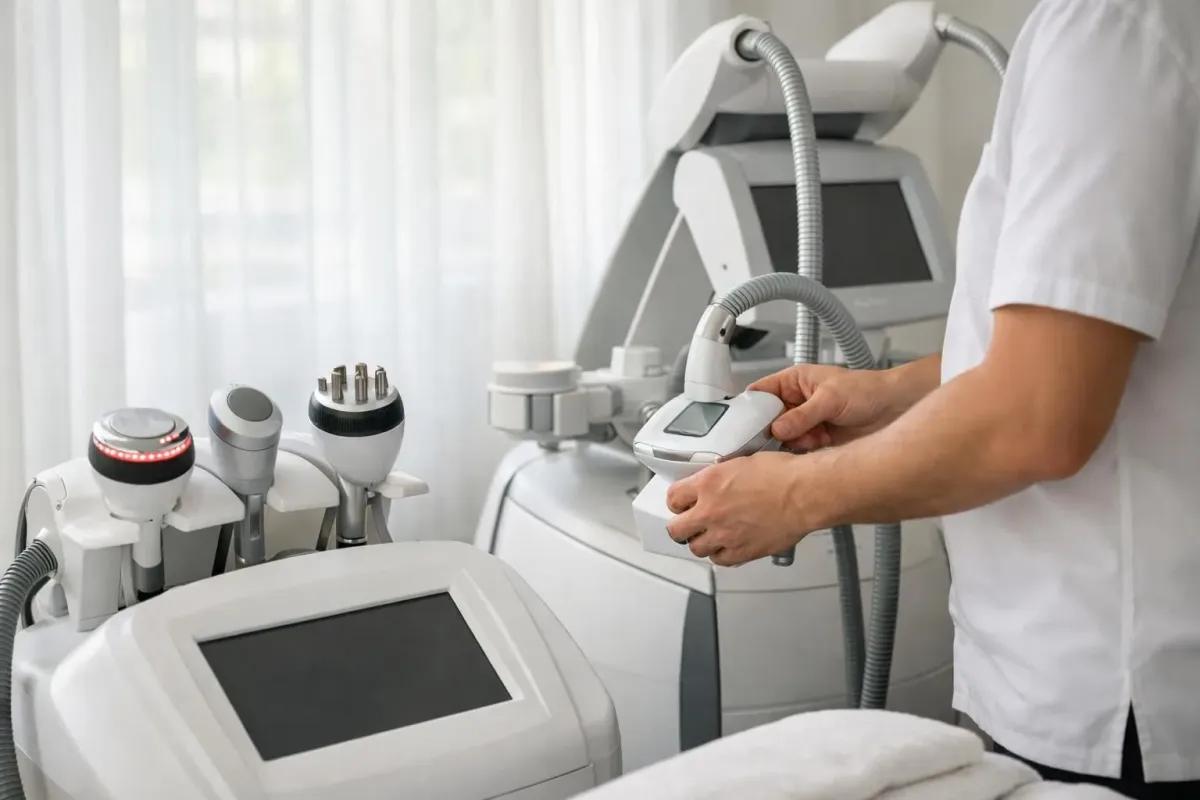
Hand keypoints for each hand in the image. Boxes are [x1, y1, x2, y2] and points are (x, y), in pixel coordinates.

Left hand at [665, 451, 811, 566]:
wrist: (803, 493)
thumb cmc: (782, 474)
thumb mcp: (742, 463)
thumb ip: (721, 477)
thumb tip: (716, 483)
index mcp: (707, 484)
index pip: (673, 498)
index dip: (677, 501)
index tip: (682, 503)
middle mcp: (710, 511)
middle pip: (676, 529)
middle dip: (681, 526)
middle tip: (689, 524)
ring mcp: (724, 534)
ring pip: (696, 548)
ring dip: (701, 542)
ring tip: (710, 536)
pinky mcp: (741, 552)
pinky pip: (721, 560)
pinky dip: (721, 555)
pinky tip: (727, 547)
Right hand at [749, 365, 896, 450]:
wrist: (894, 410)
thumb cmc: (867, 390)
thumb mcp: (830, 398)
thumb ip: (803, 415)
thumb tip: (777, 429)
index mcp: (794, 382)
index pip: (761, 392)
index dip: (750, 407)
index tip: (743, 424)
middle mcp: (796, 402)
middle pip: (768, 418)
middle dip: (767, 430)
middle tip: (766, 441)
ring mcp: (806, 422)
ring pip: (782, 436)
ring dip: (787, 443)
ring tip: (800, 443)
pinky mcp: (816, 440)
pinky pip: (798, 448)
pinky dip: (800, 452)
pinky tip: (807, 451)